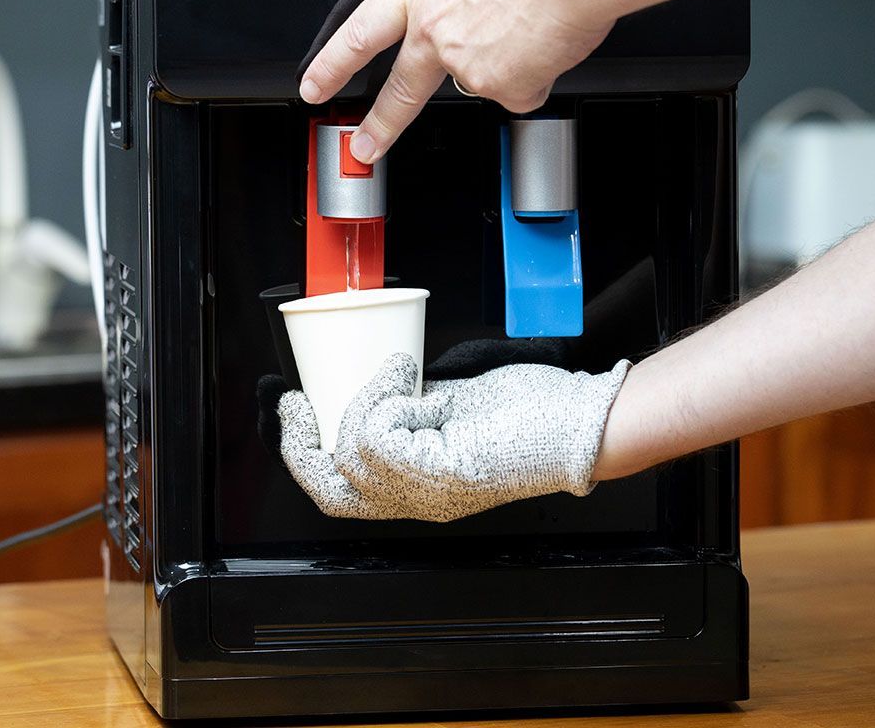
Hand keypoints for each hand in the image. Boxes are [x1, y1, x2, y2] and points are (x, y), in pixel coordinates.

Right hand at [277, 352, 629, 521]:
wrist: (580, 424)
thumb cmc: (533, 416)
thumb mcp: (456, 411)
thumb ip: (415, 410)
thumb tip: (378, 380)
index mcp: (418, 491)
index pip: (340, 492)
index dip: (304, 455)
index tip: (297, 409)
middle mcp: (418, 503)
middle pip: (327, 493)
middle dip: (296, 446)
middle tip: (295, 402)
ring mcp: (430, 492)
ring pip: (350, 455)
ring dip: (363, 400)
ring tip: (400, 372)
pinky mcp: (443, 472)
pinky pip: (376, 437)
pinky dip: (384, 398)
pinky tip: (412, 378)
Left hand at [298, 0, 613, 164]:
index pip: (361, 32)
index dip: (333, 63)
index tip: (316, 85)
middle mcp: (434, 32)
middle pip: (400, 89)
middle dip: (379, 124)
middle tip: (362, 148)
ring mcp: (466, 65)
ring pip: (486, 78)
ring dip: (510, 62)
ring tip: (532, 25)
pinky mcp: (503, 88)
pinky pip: (524, 88)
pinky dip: (539, 71)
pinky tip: (546, 42)